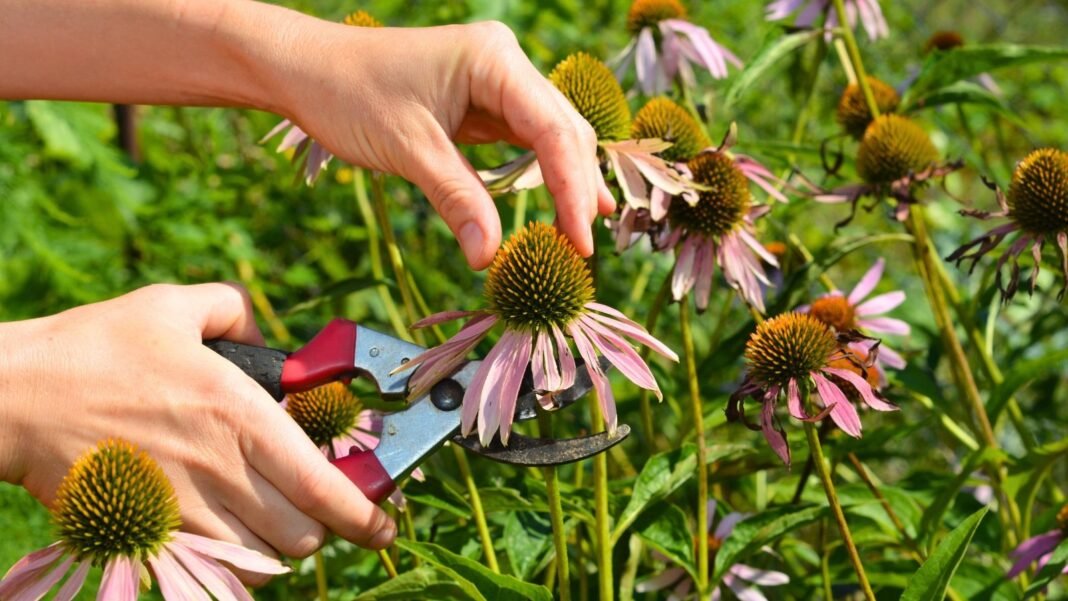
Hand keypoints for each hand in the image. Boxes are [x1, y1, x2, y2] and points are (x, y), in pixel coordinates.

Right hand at [0, 283, 394, 583]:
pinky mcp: (147, 534)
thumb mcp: (172, 306)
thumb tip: (263, 333)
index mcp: (239, 413)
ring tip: (270, 517)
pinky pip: (213, 570)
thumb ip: (233, 309)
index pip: (323, 485)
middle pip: (303, 535)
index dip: (365, 515)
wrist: (14, 397)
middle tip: (313, 504)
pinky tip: (229, 534)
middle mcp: (221, 468)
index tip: (385, 524)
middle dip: (320, 527)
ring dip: (278, 546)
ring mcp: (183, 508)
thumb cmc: (94, 348)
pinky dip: (235, 563)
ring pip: (263, 560)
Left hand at [267, 18, 616, 267]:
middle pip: (564, 130)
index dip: (572, 188)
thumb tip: (488, 257)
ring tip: (579, 236)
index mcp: (494, 59)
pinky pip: (526, 141)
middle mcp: (505, 63)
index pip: (553, 130)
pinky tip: (557, 208)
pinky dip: (540, 176)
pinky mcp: (484, 101)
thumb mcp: (408, 150)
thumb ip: (456, 199)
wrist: (306, 70)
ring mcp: (497, 81)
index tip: (580, 241)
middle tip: (582, 249)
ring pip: (551, 136)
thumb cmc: (349, 96)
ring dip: (566, 183)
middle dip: (577, 189)